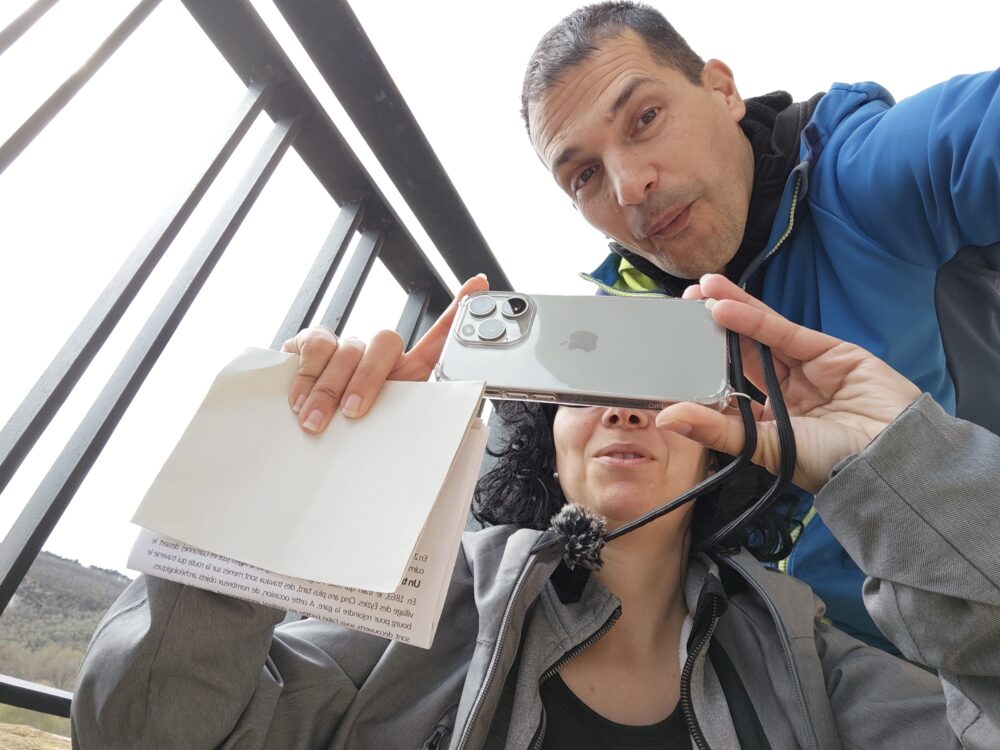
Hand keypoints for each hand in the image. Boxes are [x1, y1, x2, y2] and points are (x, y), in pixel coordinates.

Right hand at [281, 274, 488, 432]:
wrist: (298, 434)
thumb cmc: (344, 435)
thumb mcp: (380, 434)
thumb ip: (405, 428)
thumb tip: (443, 434)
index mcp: (402, 374)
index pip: (436, 339)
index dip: (456, 310)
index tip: (480, 286)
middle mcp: (375, 354)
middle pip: (387, 341)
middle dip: (367, 380)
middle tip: (352, 413)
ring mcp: (344, 346)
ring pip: (347, 348)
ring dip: (328, 389)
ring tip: (315, 421)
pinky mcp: (310, 343)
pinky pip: (314, 345)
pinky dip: (307, 377)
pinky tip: (299, 400)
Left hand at [656, 275, 920, 492]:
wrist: (890, 460)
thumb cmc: (829, 465)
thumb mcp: (762, 447)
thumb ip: (715, 429)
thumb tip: (665, 418)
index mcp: (769, 423)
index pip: (729, 388)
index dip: (703, 367)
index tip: (672, 349)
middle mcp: (786, 395)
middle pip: (742, 355)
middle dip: (712, 331)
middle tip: (681, 307)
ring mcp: (808, 371)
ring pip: (761, 336)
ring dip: (731, 312)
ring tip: (699, 292)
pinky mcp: (830, 351)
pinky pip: (784, 333)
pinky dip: (754, 319)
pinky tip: (725, 306)